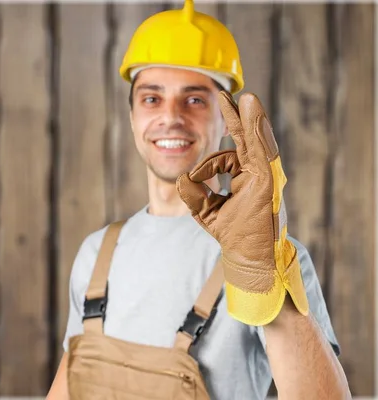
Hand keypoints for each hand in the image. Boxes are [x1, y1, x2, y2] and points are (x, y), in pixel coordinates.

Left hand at [176, 92, 308, 325]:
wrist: (248, 258)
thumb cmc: (232, 235)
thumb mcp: (205, 211)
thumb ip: (193, 193)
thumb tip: (183, 176)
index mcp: (246, 177)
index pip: (225, 158)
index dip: (205, 167)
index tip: (192, 180)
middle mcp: (257, 173)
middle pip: (245, 139)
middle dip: (234, 117)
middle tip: (225, 96)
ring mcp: (264, 176)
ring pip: (256, 140)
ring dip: (249, 117)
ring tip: (245, 97)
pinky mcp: (267, 180)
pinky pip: (261, 150)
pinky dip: (256, 129)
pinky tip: (252, 108)